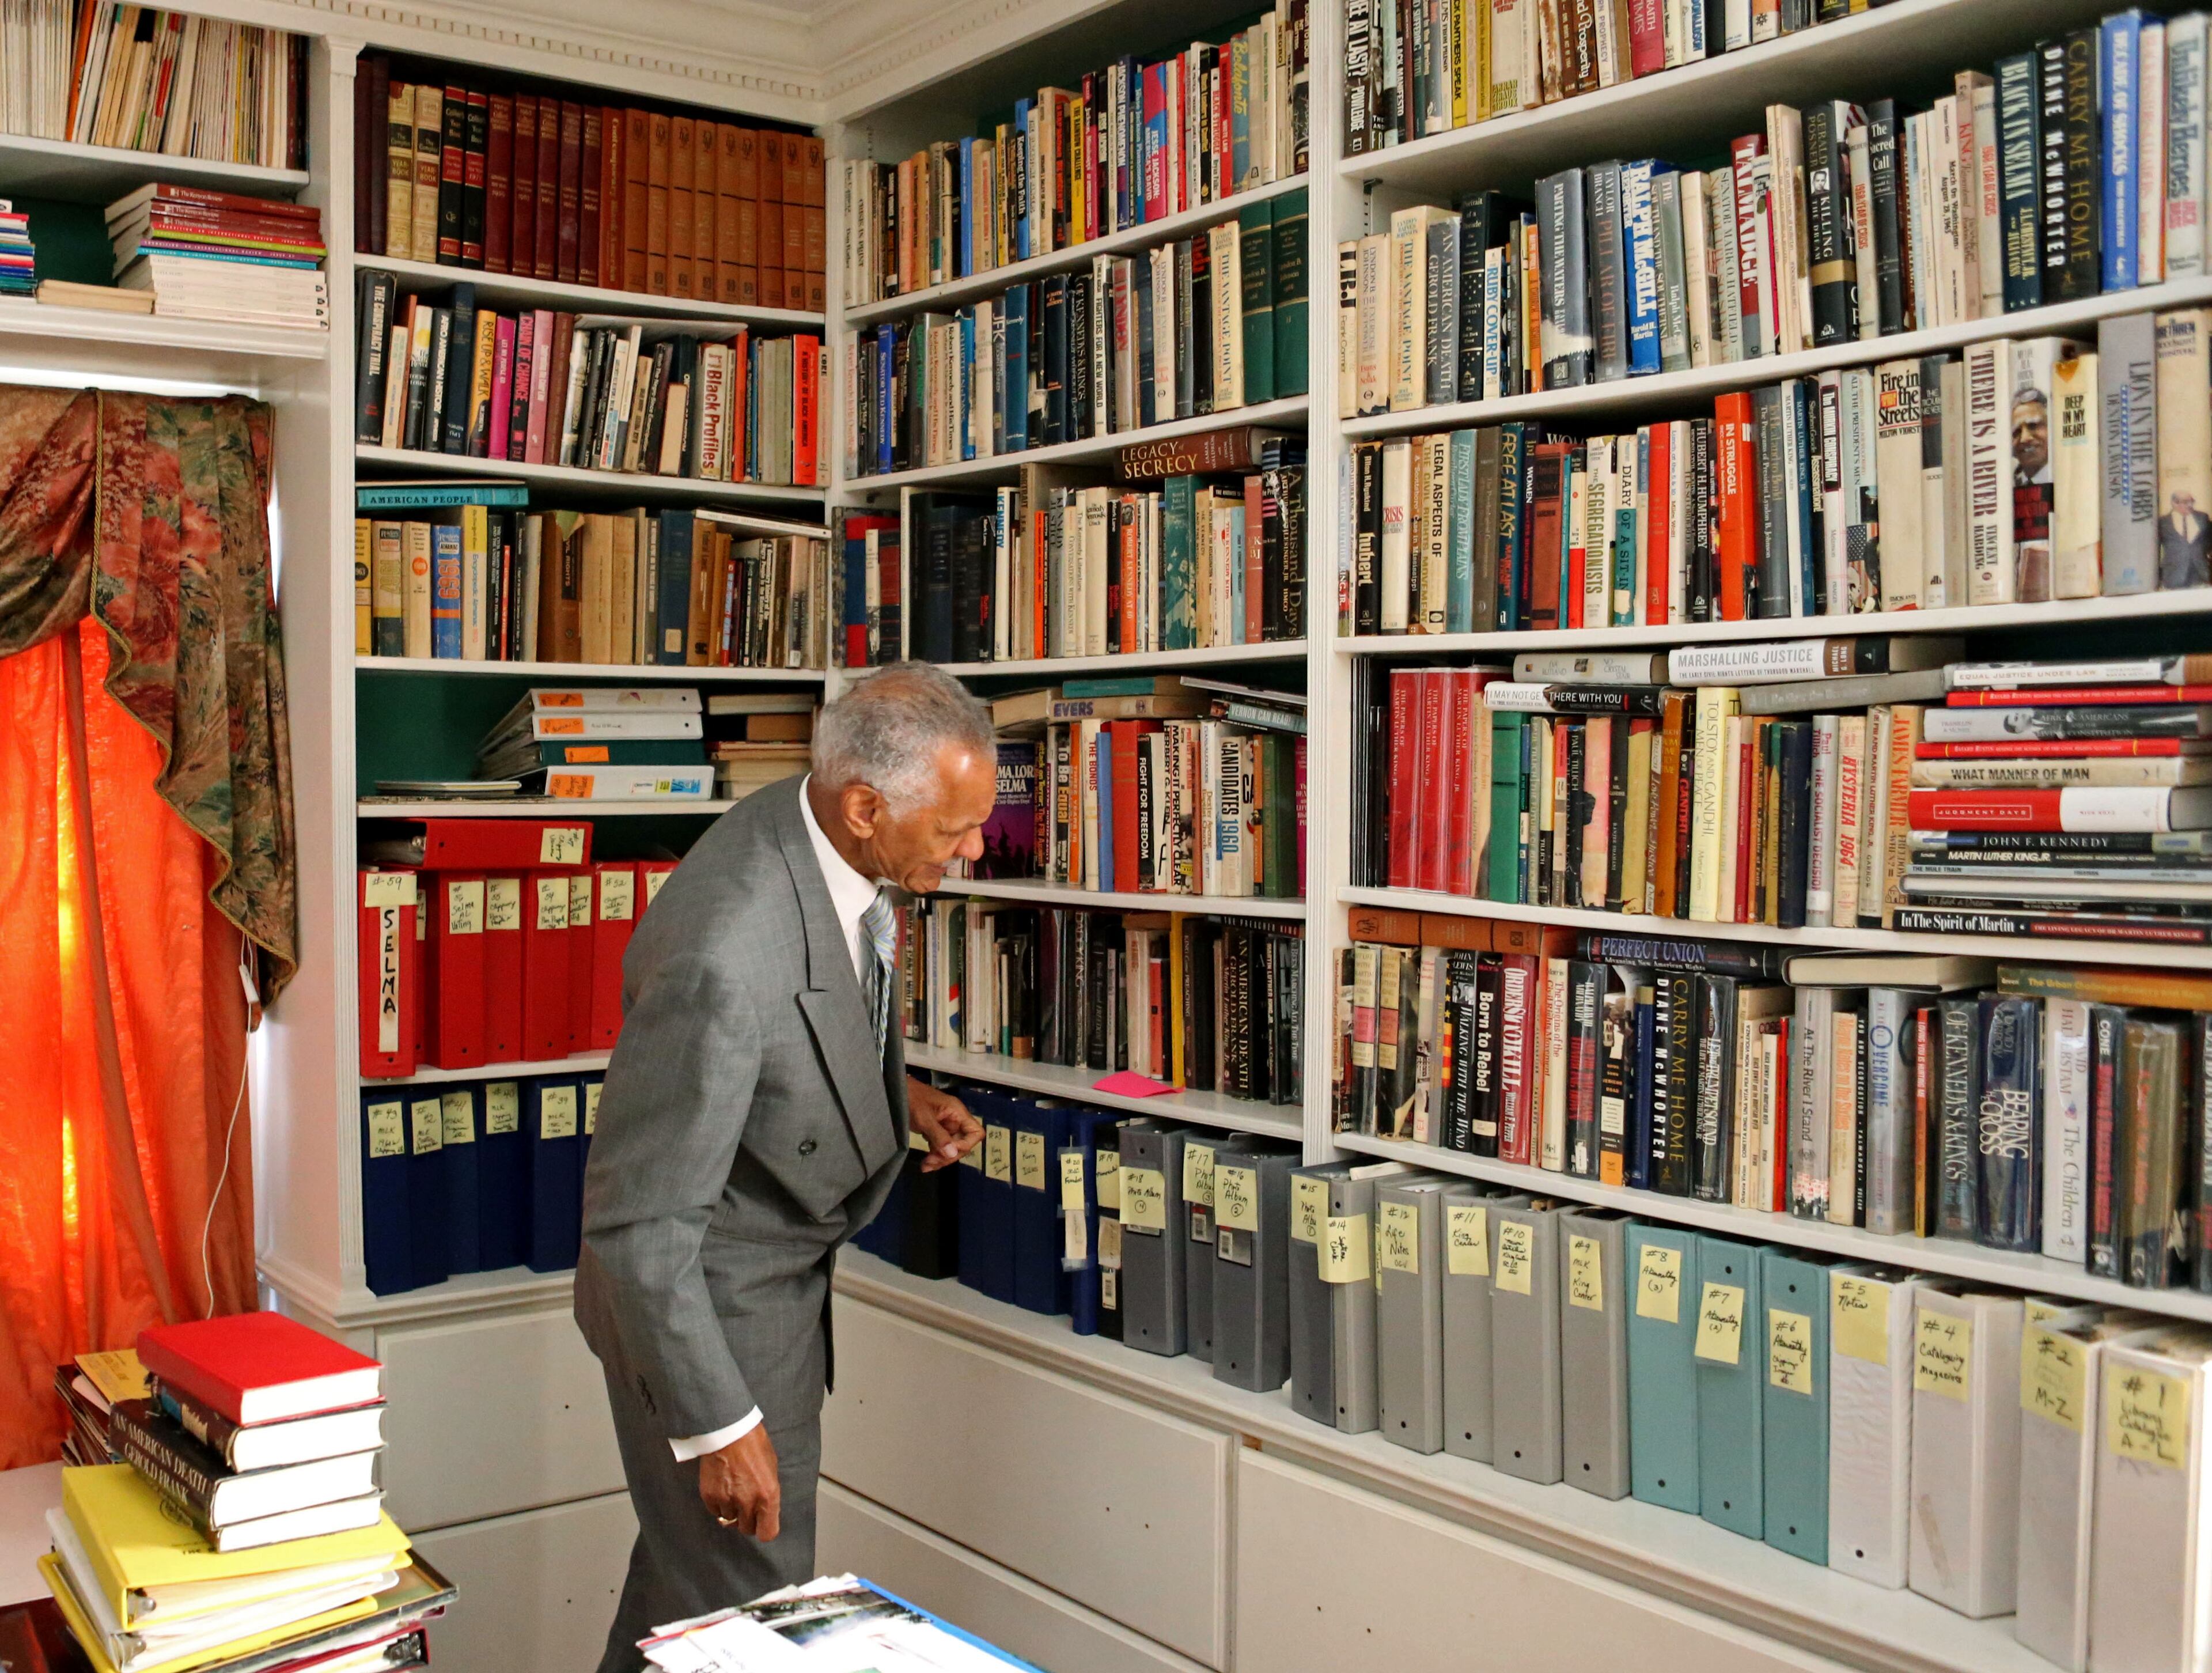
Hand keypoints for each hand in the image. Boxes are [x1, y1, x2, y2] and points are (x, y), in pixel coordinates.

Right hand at [698, 1425, 779, 1540]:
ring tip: (733, 1491)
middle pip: (747, 1529)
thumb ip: (768, 1493)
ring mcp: (727, 1501)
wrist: (727, 1430)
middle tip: (747, 1505)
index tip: (762, 1523)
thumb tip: (765, 1508)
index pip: (768, 1533)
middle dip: (748, 1520)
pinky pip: (715, 1511)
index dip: (764, 1529)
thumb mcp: (771, 1468)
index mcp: (768, 1495)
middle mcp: (748, 1502)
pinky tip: (722, 1489)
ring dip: (732, 1511)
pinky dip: (718, 1505)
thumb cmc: (753, 1444)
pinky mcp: (710, 1496)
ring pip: (729, 1521)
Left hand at [905, 1077, 980, 1172]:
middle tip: (930, 1162)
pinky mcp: (936, 1130)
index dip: (966, 1145)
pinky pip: (941, 1146)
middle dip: (949, 1156)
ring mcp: (946, 1125)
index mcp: (957, 1112)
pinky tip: (925, 1163)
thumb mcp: (924, 1118)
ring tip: (925, 1166)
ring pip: (951, 1148)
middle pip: (963, 1144)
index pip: (975, 1133)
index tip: (948, 1152)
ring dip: (940, 1159)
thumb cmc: (911, 1099)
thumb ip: (938, 1135)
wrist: (895, 1090)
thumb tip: (952, 1154)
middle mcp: (955, 1120)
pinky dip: (934, 1156)